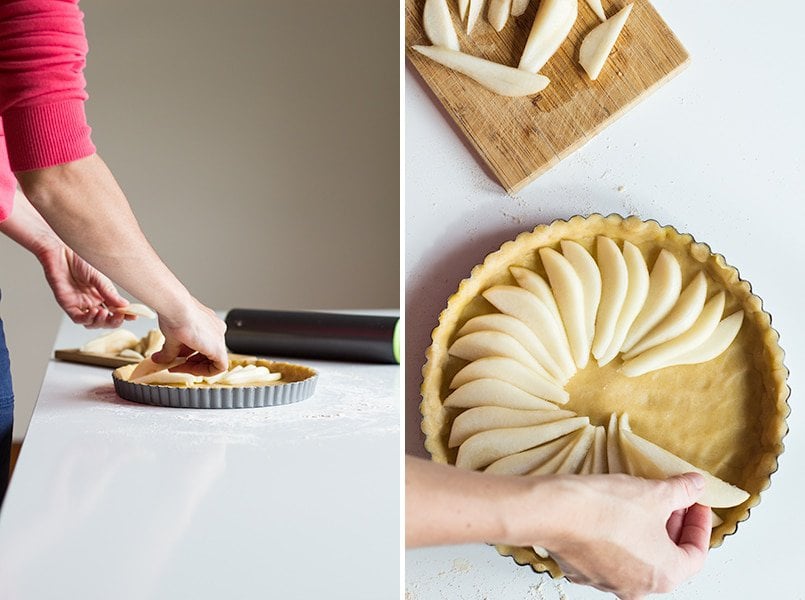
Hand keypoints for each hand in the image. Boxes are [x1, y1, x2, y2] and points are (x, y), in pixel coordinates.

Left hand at [38, 244, 131, 328]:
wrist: (60, 252)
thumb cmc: (79, 260)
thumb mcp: (99, 277)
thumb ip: (110, 292)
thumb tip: (125, 305)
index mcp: (102, 294)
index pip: (116, 310)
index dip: (125, 315)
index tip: (133, 316)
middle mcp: (92, 301)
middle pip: (105, 320)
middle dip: (114, 321)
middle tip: (120, 316)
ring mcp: (80, 304)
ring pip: (92, 323)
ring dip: (101, 322)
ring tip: (104, 313)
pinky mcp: (68, 305)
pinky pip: (78, 319)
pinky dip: (87, 319)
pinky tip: (94, 312)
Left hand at [151, 299, 227, 375]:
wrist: (174, 302)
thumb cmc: (177, 322)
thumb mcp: (171, 345)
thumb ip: (168, 356)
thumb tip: (161, 360)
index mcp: (216, 346)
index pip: (220, 367)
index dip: (204, 372)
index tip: (188, 370)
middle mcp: (219, 334)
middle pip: (211, 356)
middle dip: (193, 361)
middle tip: (177, 362)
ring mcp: (214, 323)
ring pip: (206, 343)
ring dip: (191, 350)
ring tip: (174, 350)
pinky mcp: (207, 314)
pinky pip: (203, 331)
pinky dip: (192, 338)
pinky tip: (177, 337)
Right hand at [536, 473, 710, 599]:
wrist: (554, 512)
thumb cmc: (605, 509)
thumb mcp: (655, 493)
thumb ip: (682, 491)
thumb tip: (696, 485)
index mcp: (665, 574)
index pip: (697, 553)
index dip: (699, 524)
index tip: (695, 503)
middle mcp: (639, 587)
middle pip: (668, 556)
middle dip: (673, 525)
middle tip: (671, 498)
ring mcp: (609, 581)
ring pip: (638, 556)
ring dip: (646, 530)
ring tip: (642, 501)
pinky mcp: (585, 570)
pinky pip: (610, 554)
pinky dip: (619, 535)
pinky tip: (614, 511)